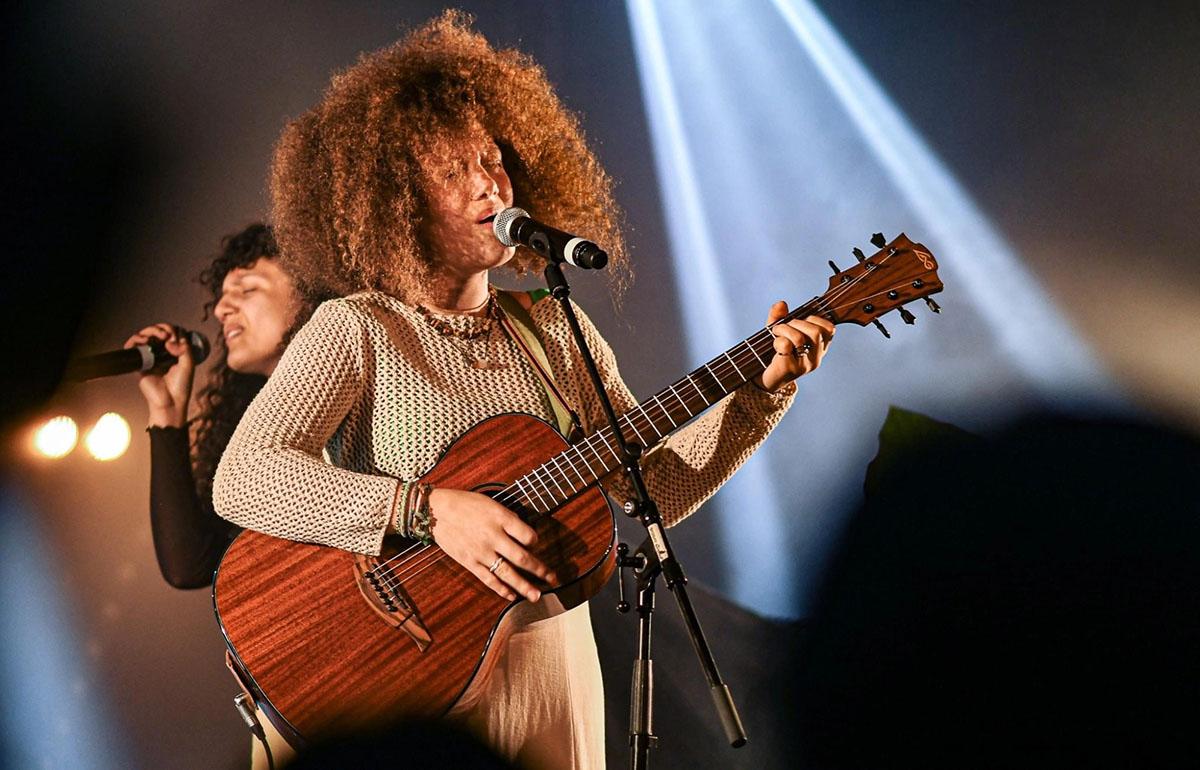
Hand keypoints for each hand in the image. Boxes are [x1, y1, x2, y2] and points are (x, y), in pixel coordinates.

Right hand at [123, 323, 195, 426]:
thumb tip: (169, 340)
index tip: (176, 337)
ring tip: (158, 337)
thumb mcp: (188, 364)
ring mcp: (151, 356)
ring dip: (150, 330)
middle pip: (158, 331)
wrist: (170, 401)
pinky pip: (133, 347)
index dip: (173, 329)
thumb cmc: (181, 386)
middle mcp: (162, 352)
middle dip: (162, 328)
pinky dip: (136, 339)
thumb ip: (184, 349)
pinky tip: (143, 341)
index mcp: (175, 351)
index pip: (172, 332)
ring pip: (146, 335)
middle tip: (167, 335)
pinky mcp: (140, 362)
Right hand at [428, 488, 556, 602]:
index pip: (527, 535)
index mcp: (500, 518)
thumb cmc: (465, 504)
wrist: (435, 512)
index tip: (535, 543)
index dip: (535, 541)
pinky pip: (488, 579)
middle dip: (540, 570)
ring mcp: (481, 552)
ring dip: (524, 586)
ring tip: (537, 596)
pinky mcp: (470, 562)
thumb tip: (525, 535)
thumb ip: (508, 519)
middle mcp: (493, 536)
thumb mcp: (490, 503)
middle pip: (522, 557)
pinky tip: (512, 596)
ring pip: (507, 573)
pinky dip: (501, 589)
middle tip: (553, 579)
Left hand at [755, 301, 834, 391]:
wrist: (764, 378)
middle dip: (796, 323)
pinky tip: (774, 346)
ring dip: (784, 329)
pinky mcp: (790, 369)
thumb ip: (779, 316)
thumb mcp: (778, 331)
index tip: (799, 322)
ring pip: (800, 338)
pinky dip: (777, 340)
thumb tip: (781, 304)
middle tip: (782, 327)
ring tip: (775, 333)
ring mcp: (804, 365)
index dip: (814, 319)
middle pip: (816, 332)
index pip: (830, 328)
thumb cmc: (774, 352)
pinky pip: (786, 346)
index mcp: (820, 348)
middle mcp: (816, 358)